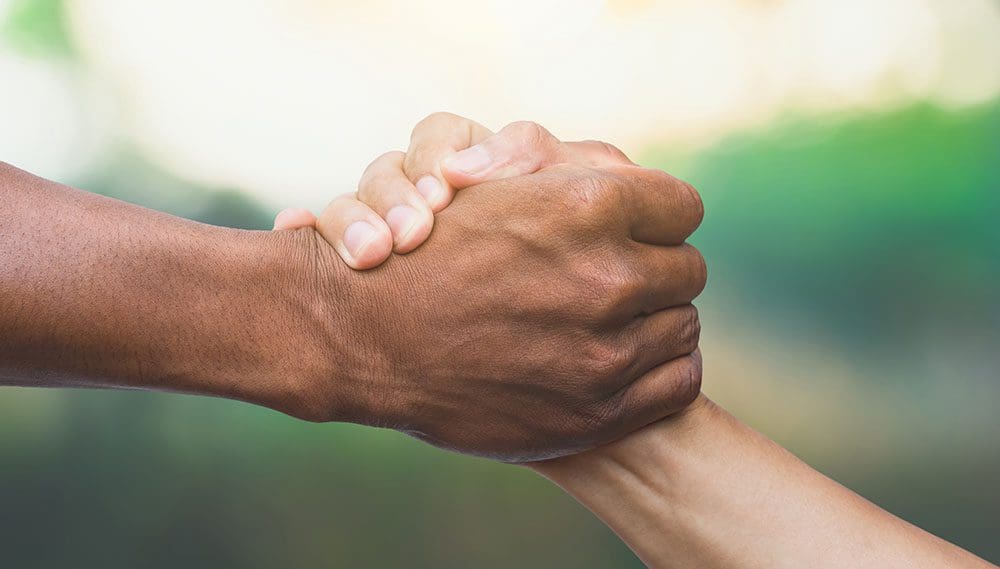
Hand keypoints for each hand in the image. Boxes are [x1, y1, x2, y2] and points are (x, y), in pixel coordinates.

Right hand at [286, 115, 706, 461]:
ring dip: (655, 319)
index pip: (681, 206)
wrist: (364, 338)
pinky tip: (623, 359)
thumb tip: (634, 177)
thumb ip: (571, 168)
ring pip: (683, 324)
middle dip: (655, 267)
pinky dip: (660, 368)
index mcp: (588, 205)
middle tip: (616, 277)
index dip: (655, 216)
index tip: (633, 230)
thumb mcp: (494, 183)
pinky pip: (679, 380)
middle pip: (686, 267)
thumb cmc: (427, 249)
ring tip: (611, 319)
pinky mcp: (599, 410)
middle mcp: (606, 277)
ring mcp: (605, 350)